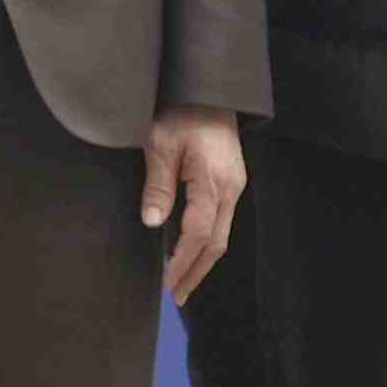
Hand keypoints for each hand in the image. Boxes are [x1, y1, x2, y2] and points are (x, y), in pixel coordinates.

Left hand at [142, 106, 247, 305]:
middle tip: (177, 297)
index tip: (167, 282)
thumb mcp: (160, 144)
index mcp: (214, 183)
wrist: (209, 90)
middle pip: (217, 243)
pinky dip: (207, 242)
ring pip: (222, 235)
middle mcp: (231, 189)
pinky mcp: (231, 182)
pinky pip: (221, 220)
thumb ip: (157, 184)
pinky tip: (191, 251)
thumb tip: (152, 221)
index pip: (199, 234)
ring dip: (203, 261)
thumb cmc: (183, 112)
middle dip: (196, 272)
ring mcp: (234, 186)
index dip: (183, 261)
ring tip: (183, 283)